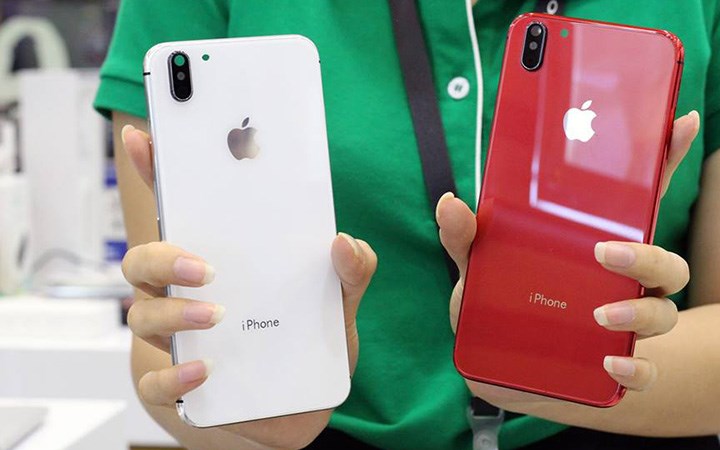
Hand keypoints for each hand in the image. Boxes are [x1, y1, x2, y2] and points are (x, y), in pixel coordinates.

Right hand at [119, 125, 376, 446]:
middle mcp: (182, 294)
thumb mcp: (338, 305)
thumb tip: (346, 243)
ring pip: (143, 314)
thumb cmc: (304, 347)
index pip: (179, 211)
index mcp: (217, 260)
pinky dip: (177, 375)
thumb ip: (349, 274)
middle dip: (166, 254)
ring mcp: (173, 340)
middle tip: (207, 264)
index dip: (155, 173)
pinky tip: (206, 371)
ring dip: (175, 311)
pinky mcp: (176, 387)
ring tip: (217, 314)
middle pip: (143, 261)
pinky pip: (158, 381)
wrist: (301, 408)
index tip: (144, 136)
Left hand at [437, 112, 699, 407]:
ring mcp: (626, 326)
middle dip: (645, 254)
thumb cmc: (502, 307)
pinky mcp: (616, 368)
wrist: (508, 373)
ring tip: (600, 313)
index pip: (638, 200)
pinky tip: (611, 364)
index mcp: (597, 246)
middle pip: (664, 262)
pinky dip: (635, 369)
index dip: (664, 160)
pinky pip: (645, 372)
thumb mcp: (478, 269)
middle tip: (604, 252)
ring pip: (665, 312)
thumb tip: (450, 203)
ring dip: (638, 310)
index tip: (680, 119)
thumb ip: (467, 238)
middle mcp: (622, 283)